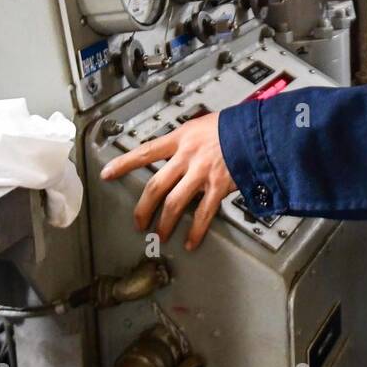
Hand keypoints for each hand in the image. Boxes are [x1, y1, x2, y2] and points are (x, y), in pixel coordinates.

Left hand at [100, 112, 236, 250]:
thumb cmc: (236, 125)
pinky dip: (195, 230)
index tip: (107, 173)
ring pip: (174, 203)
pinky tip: (190, 242)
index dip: (123, 164)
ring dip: (164, 222)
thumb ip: (191, 140)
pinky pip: (203, 214)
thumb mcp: (206, 124)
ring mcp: (202, 173)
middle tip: (138, 221)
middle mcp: (187, 156)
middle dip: (143, 208)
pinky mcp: (218, 186)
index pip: (145, 151)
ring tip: (160, 235)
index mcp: (182, 138)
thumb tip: (184, 152)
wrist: (260, 130)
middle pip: (155, 186)